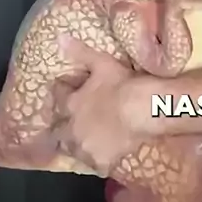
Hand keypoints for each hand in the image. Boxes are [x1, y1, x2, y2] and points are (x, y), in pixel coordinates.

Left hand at [54, 58, 139, 176]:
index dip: (63, 91)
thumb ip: (80, 52)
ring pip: (74, 149)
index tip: (68, 88)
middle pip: (59, 131)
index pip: (58, 97)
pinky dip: (100, 159)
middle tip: (74, 122)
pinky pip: (97, 164)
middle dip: (63, 126)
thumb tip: (60, 38)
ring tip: (89, 141)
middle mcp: (72, 129)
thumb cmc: (122, 84)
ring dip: (79, 144)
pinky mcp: (101, 163)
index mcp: (70, 104)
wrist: (143, 109)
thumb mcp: (102, 63)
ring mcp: (85, 148)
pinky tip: (108, 155)